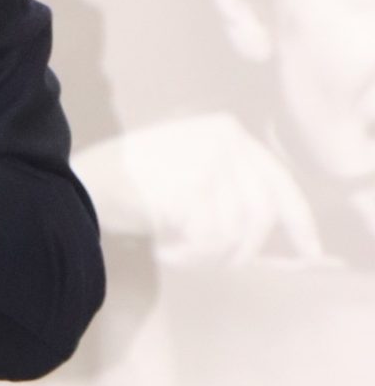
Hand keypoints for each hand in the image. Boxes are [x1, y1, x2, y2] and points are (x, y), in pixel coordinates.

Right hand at [72, 112, 323, 265]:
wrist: (76, 183)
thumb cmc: (125, 184)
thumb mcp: (186, 167)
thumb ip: (232, 186)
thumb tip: (289, 235)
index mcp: (224, 129)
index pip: (277, 182)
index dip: (299, 222)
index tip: (310, 252)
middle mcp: (224, 138)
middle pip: (260, 216)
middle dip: (237, 249)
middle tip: (199, 257)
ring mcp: (209, 162)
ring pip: (238, 235)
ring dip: (206, 255)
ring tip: (172, 246)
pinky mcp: (192, 189)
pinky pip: (210, 243)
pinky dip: (187, 255)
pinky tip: (162, 245)